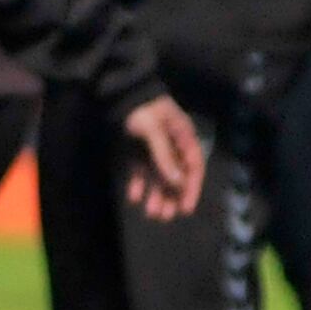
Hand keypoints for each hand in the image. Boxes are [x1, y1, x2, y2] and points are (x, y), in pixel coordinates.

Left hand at [121, 95, 206, 221]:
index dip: (191, 189)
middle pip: (175, 175)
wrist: (117, 92)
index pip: (193, 167)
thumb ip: (163, 155)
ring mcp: (154, 148)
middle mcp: (172, 144)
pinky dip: (138, 183)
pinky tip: (134, 198)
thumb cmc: (140, 108)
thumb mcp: (153, 130)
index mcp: (183, 137)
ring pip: (158, 176)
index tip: (186, 208)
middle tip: (163, 216)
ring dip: (155, 194)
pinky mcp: (137, 149)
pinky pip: (140, 170)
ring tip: (150, 213)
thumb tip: (177, 182)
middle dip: (170, 196)